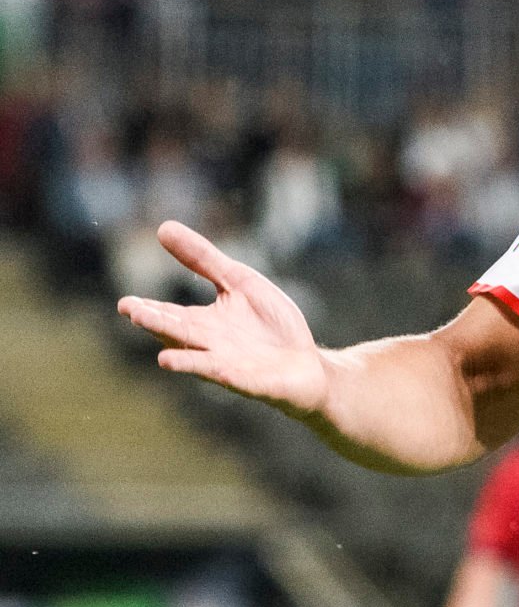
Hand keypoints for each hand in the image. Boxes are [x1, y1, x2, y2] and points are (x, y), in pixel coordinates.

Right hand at [118, 221, 328, 419]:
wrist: (305, 363)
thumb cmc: (269, 324)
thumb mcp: (238, 282)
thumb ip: (203, 259)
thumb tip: (163, 228)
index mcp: (203, 321)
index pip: (169, 313)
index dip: (148, 308)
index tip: (125, 303)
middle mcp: (208, 344)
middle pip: (177, 331)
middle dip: (155, 322)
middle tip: (130, 311)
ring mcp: (226, 363)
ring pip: (196, 355)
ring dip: (178, 351)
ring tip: (158, 349)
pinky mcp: (247, 379)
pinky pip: (224, 374)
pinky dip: (206, 369)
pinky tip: (191, 364)